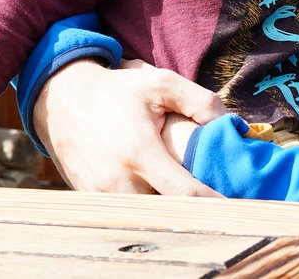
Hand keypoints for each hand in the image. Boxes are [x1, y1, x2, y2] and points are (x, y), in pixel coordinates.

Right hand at [33, 58, 226, 195]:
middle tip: (214, 198)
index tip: (237, 208)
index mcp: (139, 154)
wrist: (61, 99)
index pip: (184, 194)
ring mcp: (101, 195)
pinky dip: (144, 209)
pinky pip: (126, 213)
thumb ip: (201, 101)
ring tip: (186, 196)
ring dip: (167, 210)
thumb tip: (232, 125)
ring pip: (147, 216)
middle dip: (191, 208)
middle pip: (167, 212)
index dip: (213, 204)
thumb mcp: (161, 82)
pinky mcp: (90, 200)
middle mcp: (117, 181)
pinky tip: (158, 195)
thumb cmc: (117, 90)